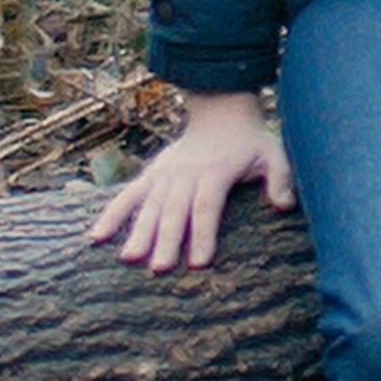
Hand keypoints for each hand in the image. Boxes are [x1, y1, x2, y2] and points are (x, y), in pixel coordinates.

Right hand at [86, 89, 291, 270]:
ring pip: (148, 206)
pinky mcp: (151, 175)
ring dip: (138, 232)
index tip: (199, 263)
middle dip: (166, 240)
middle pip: (174, 211)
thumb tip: (284, 205)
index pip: (206, 207)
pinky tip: (96, 237)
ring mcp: (165, 174)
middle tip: (159, 269)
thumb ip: (280, 178)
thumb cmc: (250, 141)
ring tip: (128, 258)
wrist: (221, 111)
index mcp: (215, 171)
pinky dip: (111, 214)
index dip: (203, 234)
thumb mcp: (273, 153)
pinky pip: (127, 195)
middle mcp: (185, 174)